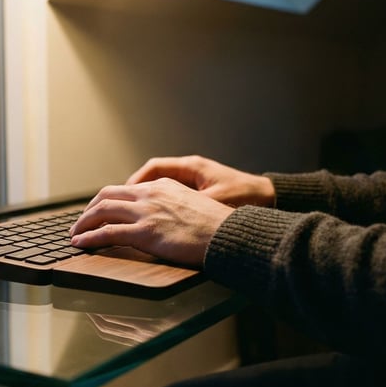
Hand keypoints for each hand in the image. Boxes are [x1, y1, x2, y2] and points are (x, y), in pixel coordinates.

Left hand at [69, 177, 234, 267]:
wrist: (230, 235)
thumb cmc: (218, 227)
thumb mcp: (194, 206)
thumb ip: (174, 206)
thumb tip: (165, 219)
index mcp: (163, 186)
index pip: (126, 189)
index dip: (107, 200)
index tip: (99, 211)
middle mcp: (151, 194)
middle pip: (107, 195)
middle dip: (89, 209)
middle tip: (81, 222)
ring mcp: (146, 212)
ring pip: (102, 211)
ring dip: (83, 223)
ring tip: (74, 234)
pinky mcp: (145, 232)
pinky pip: (107, 233)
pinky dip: (89, 237)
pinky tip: (80, 243)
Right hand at [127, 155, 274, 207]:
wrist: (270, 197)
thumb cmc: (247, 197)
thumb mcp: (217, 201)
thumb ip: (193, 206)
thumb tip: (168, 215)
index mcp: (192, 168)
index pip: (154, 168)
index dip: (135, 182)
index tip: (123, 195)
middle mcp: (190, 171)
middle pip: (151, 177)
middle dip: (132, 191)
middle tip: (115, 206)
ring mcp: (194, 181)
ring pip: (159, 187)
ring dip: (144, 199)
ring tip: (128, 214)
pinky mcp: (199, 193)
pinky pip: (170, 196)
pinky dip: (158, 205)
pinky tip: (152, 219)